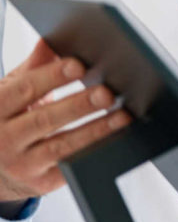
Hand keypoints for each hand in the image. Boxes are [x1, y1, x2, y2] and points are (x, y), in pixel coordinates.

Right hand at [0, 39, 131, 202]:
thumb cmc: (6, 121)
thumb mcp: (10, 92)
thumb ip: (33, 67)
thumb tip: (51, 38)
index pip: (24, 89)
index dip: (51, 76)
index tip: (79, 65)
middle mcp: (3, 138)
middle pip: (44, 119)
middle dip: (78, 105)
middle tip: (107, 92)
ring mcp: (21, 164)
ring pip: (61, 146)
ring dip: (95, 130)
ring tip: (122, 116)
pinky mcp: (40, 183)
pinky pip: (71, 167)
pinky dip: (94, 153)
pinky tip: (115, 140)